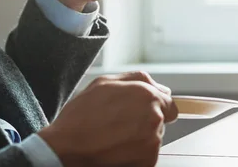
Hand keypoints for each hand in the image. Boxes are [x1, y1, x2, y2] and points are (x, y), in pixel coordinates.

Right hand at [39, 71, 177, 166]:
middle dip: (144, 121)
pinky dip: (134, 154)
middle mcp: (154, 117)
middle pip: (161, 121)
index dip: (154, 106)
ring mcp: (152, 142)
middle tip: (119, 124)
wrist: (67, 148)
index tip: (140, 112)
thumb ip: (136, 79)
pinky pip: (146, 156)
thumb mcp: (104, 83)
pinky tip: (115, 149)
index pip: (170, 103)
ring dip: (139, 138)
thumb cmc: (81, 116)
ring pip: (153, 138)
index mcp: (147, 95)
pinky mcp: (147, 162)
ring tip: (113, 137)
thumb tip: (159, 86)